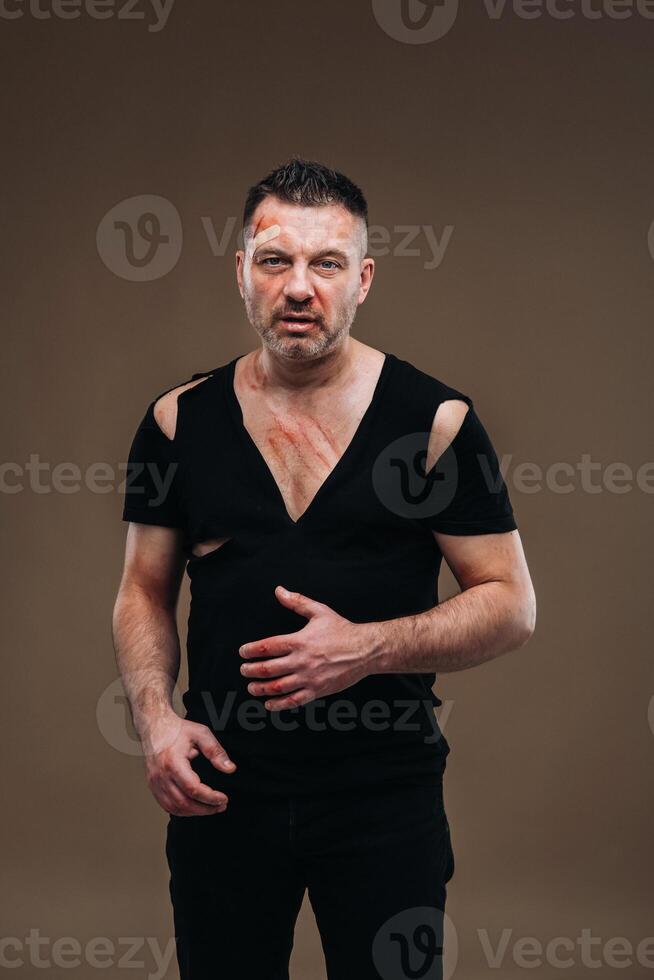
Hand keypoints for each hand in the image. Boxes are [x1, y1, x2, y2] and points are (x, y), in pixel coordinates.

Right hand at [141, 711, 236, 815]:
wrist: (154, 727)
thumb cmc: (177, 730)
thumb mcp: (201, 734)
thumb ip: (215, 751)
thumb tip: (230, 769)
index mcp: (173, 762)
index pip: (193, 789)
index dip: (210, 798)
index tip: (223, 799)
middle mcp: (162, 775)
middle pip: (184, 803)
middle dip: (205, 809)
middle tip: (221, 806)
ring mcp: (155, 782)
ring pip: (175, 808)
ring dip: (194, 812)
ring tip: (210, 808)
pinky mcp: (153, 786)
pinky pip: (166, 805)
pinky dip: (182, 811)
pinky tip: (194, 807)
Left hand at [238, 586, 373, 710]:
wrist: (366, 650)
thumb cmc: (342, 630)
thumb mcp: (319, 611)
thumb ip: (297, 601)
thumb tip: (279, 591)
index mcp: (300, 640)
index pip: (268, 647)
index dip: (251, 650)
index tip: (243, 652)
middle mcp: (302, 660)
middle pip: (268, 669)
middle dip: (251, 670)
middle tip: (244, 670)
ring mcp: (310, 677)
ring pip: (278, 687)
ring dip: (261, 688)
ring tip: (252, 687)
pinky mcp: (318, 690)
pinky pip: (294, 700)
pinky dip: (279, 704)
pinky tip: (269, 704)